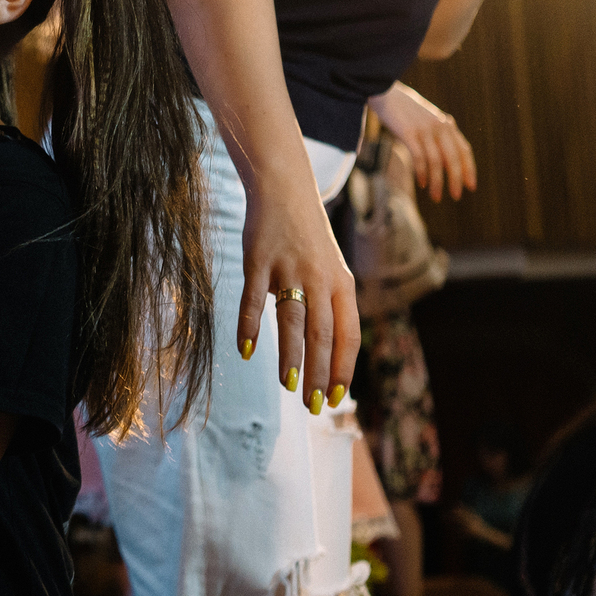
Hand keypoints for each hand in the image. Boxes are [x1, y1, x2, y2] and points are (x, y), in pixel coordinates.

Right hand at [238, 176, 358, 413]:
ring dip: (291, 356)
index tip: (338, 396)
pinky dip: (250, 326)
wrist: (285, 190)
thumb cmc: (307, 237)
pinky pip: (254, 299)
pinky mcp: (259, 260)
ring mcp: (289, 269)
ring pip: (293, 320)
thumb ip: (330, 305)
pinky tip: (246, 350)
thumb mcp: (330, 269)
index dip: (344, 367)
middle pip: (322, 334)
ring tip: (288, 385)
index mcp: (342, 284)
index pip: (349, 334)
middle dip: (319, 373)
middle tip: (313, 405)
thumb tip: (325, 350)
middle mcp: (320, 278)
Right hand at [367, 83, 476, 201]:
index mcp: (446, 124)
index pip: (464, 150)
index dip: (469, 169)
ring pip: (436, 161)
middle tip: (455, 196)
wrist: (384, 91)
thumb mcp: (426, 119)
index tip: (471, 186)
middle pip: (452, 158)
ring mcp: (424, 129)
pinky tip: (421, 183)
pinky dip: (422, 173)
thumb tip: (443, 159)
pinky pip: (419, 157)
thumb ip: (437, 134)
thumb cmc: (403, 108)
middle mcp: (439, 126)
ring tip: (436, 196)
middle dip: (455, 179)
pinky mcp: (408, 132)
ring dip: (437, 182)